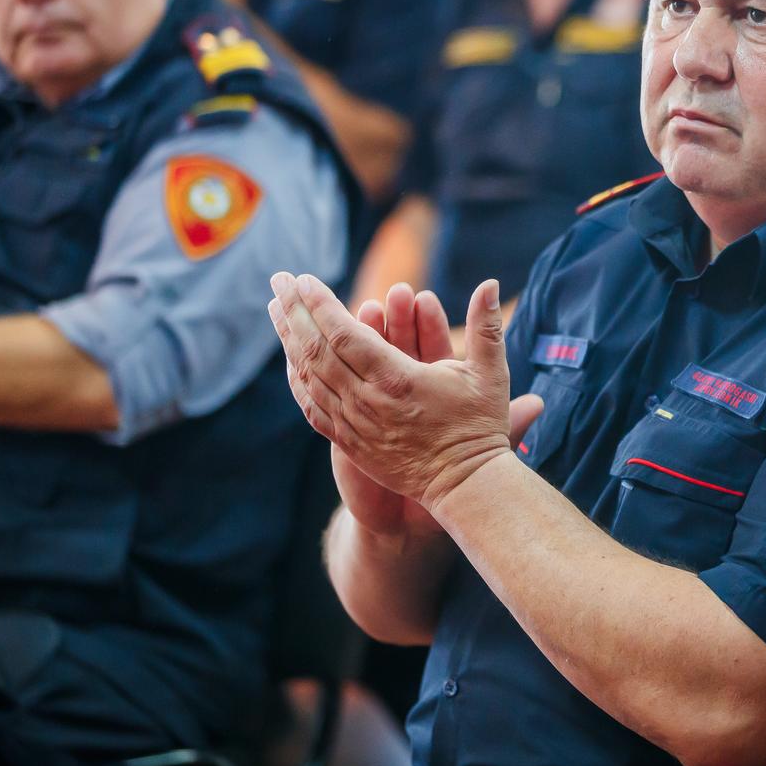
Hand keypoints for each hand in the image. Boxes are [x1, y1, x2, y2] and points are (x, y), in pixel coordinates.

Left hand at [269, 272, 519, 513]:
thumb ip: (486, 326)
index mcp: (397, 379)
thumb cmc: (480, 427)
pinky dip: (298, 379)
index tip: (304, 279)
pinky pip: (313, 406)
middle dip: (295, 311)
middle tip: (279, 279)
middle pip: (317, 349)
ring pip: (309, 376)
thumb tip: (491, 284)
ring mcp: (354, 424)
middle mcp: (367, 401)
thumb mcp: (490, 373)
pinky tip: (290, 358)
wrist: (465, 486)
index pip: (345, 333)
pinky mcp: (350, 442)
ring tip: (275, 308)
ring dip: (289, 339)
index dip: (321, 304)